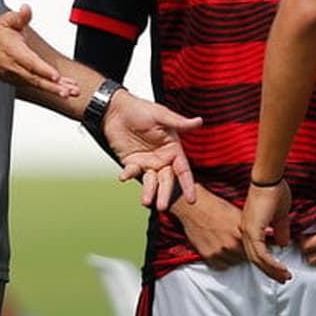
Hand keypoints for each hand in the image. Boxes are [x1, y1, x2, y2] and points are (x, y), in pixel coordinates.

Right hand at [0, 5, 78, 96]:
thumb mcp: (5, 20)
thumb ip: (19, 16)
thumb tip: (26, 9)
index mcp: (11, 51)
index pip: (29, 62)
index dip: (43, 70)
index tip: (56, 75)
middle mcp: (13, 66)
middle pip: (34, 78)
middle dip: (52, 86)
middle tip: (68, 91)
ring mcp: (14, 76)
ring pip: (36, 84)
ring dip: (55, 90)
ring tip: (72, 92)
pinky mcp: (17, 81)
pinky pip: (35, 86)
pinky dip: (50, 89)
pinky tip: (64, 90)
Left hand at [102, 91, 201, 210]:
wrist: (115, 110)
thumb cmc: (140, 109)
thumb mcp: (161, 115)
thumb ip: (179, 123)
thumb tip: (199, 121)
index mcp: (173, 149)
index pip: (183, 170)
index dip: (188, 185)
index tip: (192, 200)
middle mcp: (162, 159)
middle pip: (167, 180)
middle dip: (165, 194)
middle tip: (162, 206)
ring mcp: (147, 162)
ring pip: (151, 181)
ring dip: (149, 191)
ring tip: (145, 201)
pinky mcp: (132, 163)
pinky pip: (132, 173)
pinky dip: (129, 176)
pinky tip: (124, 176)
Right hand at [171, 186, 245, 269]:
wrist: (194, 207)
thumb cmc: (214, 206)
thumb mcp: (236, 213)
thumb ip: (247, 228)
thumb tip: (257, 234)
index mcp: (242, 233)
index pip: (253, 248)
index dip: (251, 246)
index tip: (249, 245)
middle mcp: (232, 244)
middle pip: (243, 257)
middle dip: (241, 251)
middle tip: (235, 244)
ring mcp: (220, 251)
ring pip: (232, 262)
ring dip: (231, 256)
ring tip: (225, 245)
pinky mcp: (209, 256)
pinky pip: (220, 266)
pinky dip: (220, 260)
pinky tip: (218, 250)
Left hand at [239, 180, 291, 282]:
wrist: (269, 179)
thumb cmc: (273, 191)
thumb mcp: (280, 216)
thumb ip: (280, 231)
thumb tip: (282, 243)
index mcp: (250, 227)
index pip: (256, 252)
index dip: (268, 264)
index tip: (279, 271)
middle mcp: (246, 230)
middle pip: (255, 259)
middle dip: (270, 271)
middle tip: (282, 279)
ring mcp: (248, 230)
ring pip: (257, 259)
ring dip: (272, 269)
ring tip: (284, 276)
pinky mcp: (252, 230)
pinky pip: (261, 253)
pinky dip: (271, 263)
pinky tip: (280, 268)